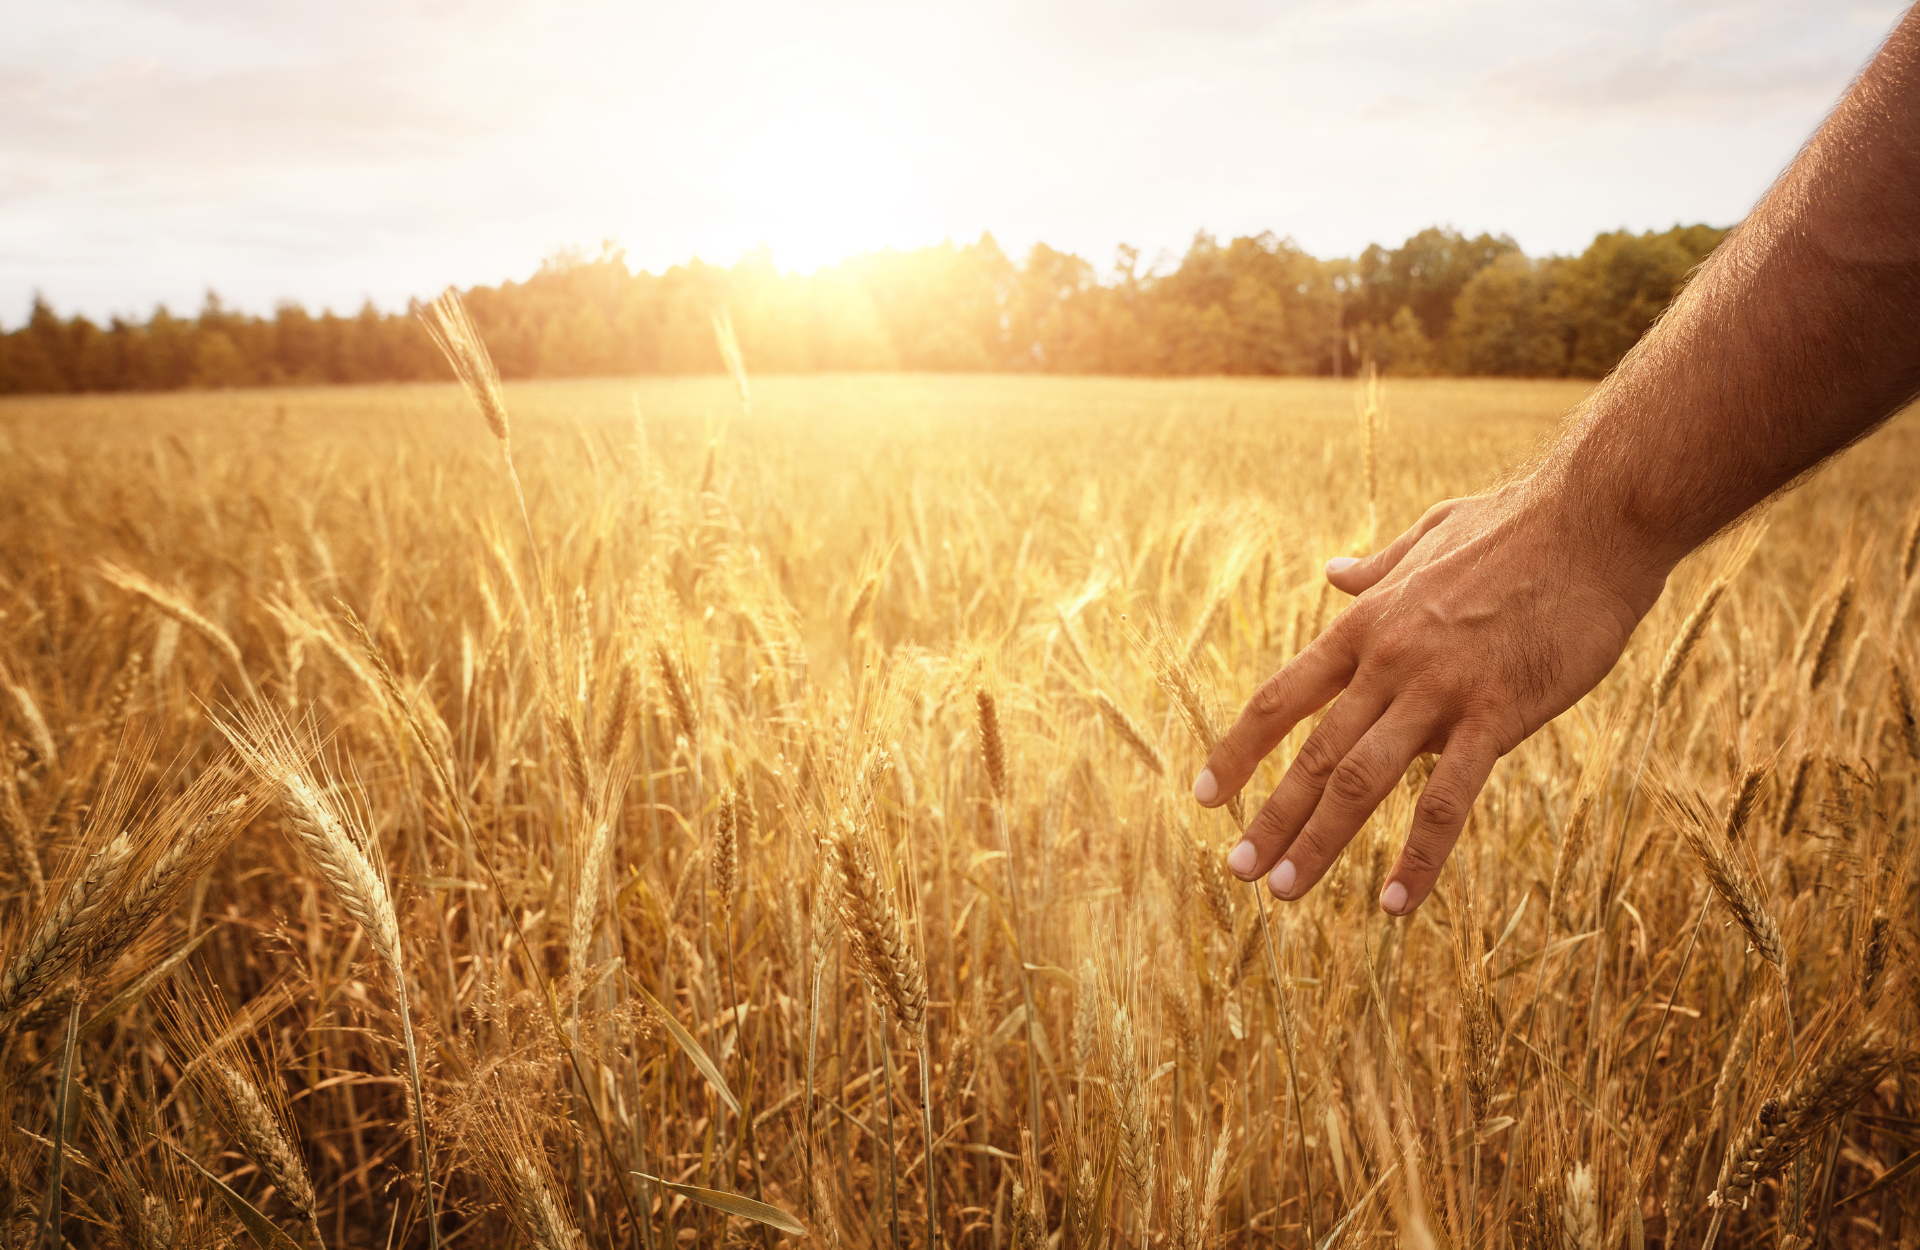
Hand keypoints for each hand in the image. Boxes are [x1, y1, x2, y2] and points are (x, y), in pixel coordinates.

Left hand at [1194, 479, 1666, 914]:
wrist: (1597, 517)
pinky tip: (1396, 903)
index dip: (1239, 751)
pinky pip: (1447, 799)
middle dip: (1270, 817)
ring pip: (1361, 781)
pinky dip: (1418, 855)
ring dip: (1318, 842)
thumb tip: (1334, 572)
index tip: (1206, 796)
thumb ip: (1379, 567)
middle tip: (1237, 869)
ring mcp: (1440, 689)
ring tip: (1284, 891)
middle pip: (1314, 753)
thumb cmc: (1520, 526)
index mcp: (1366, 624)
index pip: (1282, 699)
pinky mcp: (1499, 713)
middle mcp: (1388, 661)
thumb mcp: (1431, 536)